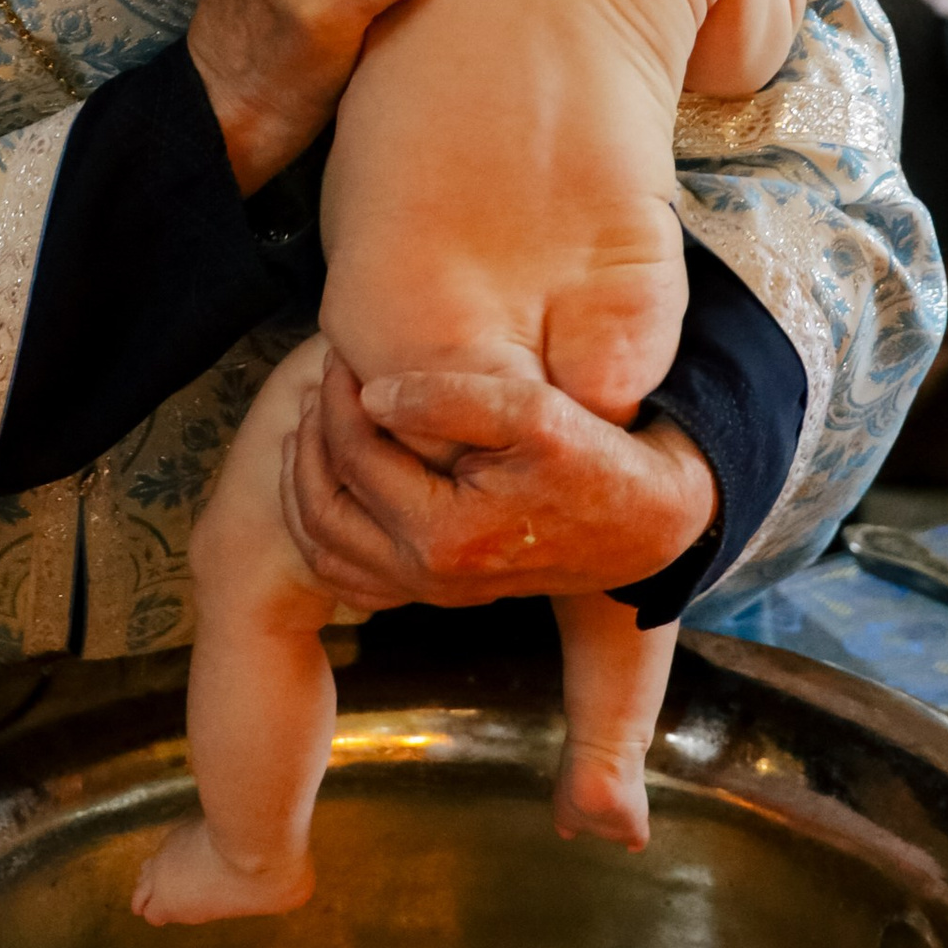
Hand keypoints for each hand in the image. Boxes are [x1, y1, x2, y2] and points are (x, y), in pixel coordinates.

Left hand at [282, 355, 717, 604]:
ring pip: (323, 547)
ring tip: (319, 423)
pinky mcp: (437, 590)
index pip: (354, 456)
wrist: (643, 525)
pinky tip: (339, 473)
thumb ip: (450, 398)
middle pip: (320, 507)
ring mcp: (430, 591)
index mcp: (444, 533)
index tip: (343, 356)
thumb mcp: (533, 413)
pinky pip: (348, 572)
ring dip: (304, 482)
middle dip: (308, 439)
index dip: (338, 398)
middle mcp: (427, 575)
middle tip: (322, 387)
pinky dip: (324, 525)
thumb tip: (372, 394)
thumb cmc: (595, 460)